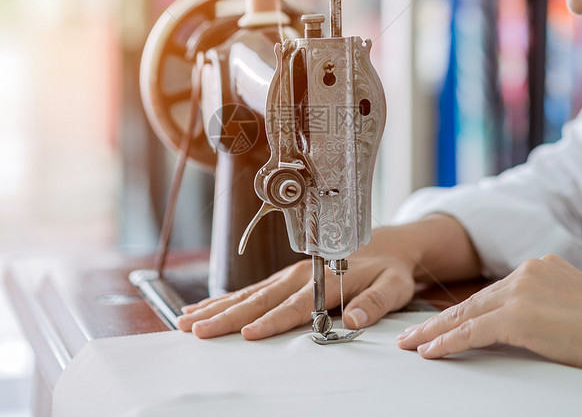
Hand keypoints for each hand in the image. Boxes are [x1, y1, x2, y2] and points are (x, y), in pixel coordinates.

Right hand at [176, 215, 480, 339]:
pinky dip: (224, 299)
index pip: (294, 306)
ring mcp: (287, 276)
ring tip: (188, 321)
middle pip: (258, 300)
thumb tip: (354, 320)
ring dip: (216, 308)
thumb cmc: (389, 269)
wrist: (387, 245)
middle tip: (197, 331)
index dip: (271, 321)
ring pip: (246, 294)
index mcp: (324, 279)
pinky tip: (204, 308)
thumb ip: (375, 303)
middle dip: (225, 316)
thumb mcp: (394, 286)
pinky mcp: (282, 279)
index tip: (247, 335)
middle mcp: (299, 276)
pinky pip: (249, 290)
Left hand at [396, 254, 581, 373]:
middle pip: (471, 301)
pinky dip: (448, 343)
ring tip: (411, 345)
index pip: (491, 293)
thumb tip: (530, 322)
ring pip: (465, 314)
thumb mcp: (574, 304)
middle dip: (438, 320)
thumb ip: (546, 304)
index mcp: (538, 268)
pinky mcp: (519, 316)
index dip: (464, 310)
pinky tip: (430, 352)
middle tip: (411, 334)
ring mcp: (520, 292)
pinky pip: (472, 331)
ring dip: (434, 332)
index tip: (444, 321)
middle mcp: (525, 273)